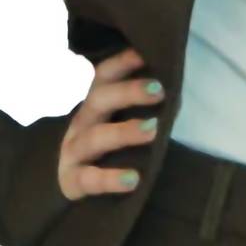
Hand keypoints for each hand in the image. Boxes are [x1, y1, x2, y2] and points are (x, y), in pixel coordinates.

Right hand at [57, 47, 163, 201]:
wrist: (70, 191)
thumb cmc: (108, 153)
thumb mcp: (119, 124)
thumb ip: (141, 110)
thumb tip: (176, 90)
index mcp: (95, 105)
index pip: (104, 76)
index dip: (122, 62)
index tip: (146, 53)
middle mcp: (82, 124)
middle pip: (100, 100)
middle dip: (129, 92)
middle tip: (159, 91)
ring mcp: (73, 152)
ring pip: (95, 138)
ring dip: (124, 132)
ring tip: (152, 130)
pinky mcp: (71, 182)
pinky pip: (89, 179)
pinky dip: (110, 179)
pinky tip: (133, 179)